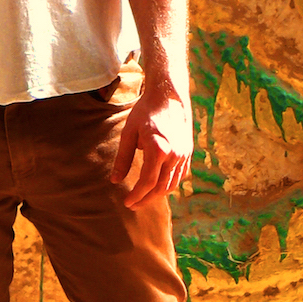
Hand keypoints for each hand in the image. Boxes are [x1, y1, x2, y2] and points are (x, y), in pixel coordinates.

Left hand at [112, 77, 192, 205]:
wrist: (169, 96)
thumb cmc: (146, 112)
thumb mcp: (129, 133)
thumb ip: (123, 159)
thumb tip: (115, 181)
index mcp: (158, 150)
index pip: (147, 182)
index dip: (137, 196)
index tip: (127, 203)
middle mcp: (174, 155)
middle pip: (161, 188)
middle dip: (146, 200)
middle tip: (133, 205)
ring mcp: (183, 155)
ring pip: (172, 184)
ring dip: (158, 195)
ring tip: (144, 198)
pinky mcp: (188, 153)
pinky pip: (179, 176)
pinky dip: (169, 184)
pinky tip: (158, 186)